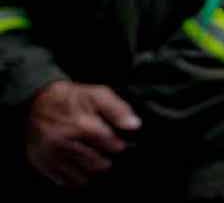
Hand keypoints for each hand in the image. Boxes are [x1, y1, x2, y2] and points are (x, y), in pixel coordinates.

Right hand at [25, 81, 140, 188]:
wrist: (37, 102)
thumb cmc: (71, 98)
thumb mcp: (97, 94)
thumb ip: (118, 110)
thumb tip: (134, 125)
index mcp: (81, 125)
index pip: (113, 147)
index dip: (119, 144)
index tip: (116, 141)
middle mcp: (65, 144)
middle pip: (100, 165)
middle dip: (106, 158)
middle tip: (103, 149)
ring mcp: (52, 156)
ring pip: (84, 177)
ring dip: (92, 169)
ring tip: (91, 155)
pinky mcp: (44, 165)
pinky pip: (67, 181)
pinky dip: (76, 175)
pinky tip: (78, 162)